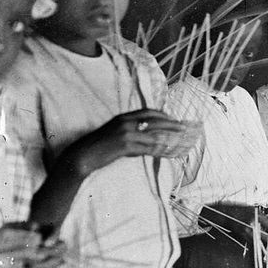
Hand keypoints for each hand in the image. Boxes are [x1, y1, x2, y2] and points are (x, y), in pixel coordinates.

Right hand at [73, 109, 196, 172]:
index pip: (148, 112)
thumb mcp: (115, 132)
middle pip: (155, 121)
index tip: (173, 119)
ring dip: (170, 139)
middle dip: (172, 124)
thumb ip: (130, 131)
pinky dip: (160, 151)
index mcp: (123, 117)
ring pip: (154, 136)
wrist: (83, 155)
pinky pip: (148, 149)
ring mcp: (126, 134)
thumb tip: (148, 136)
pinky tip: (169, 154)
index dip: (163, 115)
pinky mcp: (126, 146)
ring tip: (182, 142)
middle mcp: (125, 123)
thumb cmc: (99, 146)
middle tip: (184, 129)